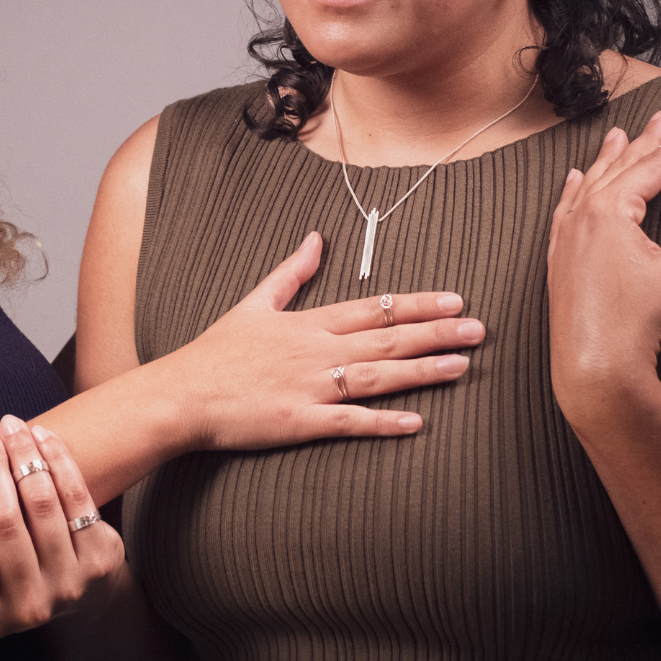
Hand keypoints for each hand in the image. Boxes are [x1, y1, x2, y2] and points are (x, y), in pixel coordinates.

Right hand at [0, 415, 124, 659]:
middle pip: (4, 527)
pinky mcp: (103, 558)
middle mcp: (31, 607)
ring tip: (11, 427)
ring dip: (24, 458)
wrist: (89, 603)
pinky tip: (42, 436)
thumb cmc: (12, 590)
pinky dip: (59, 460)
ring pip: (42, 505)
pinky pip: (78, 498)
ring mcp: (72, 583)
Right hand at [172, 231, 485, 450]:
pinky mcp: (298, 422)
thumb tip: (317, 238)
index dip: (417, 304)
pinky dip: (381, 422)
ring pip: (375, 376)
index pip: (373, 308)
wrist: (181, 394)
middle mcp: (314, 351)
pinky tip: (415, 423)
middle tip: (478, 329)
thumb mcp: (254, 304)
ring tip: (462, 365)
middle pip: (385, 338)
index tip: (455, 299)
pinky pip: (347, 422)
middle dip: (435, 332)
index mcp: (307, 323)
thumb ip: (292, 273)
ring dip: (421, 370)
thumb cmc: (215, 352)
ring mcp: (308, 387)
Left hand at [548, 110, 660, 434]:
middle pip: (618, 171)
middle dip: (643, 144)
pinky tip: (574, 180)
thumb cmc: (637, 322)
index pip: (650, 170)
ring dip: (607, 160)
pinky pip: (565, 211)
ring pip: (588, 186)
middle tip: (660, 120)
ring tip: (620, 136)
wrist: (593, 365)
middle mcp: (580, 220)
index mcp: (608, 212)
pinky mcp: (558, 261)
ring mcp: (565, 240)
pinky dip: (573, 190)